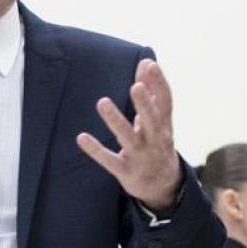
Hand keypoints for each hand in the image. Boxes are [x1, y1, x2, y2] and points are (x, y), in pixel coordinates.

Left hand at [75, 58, 182, 210]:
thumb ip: (151, 90)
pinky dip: (96, 150)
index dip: (159, 83)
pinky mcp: (126, 171)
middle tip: (136, 86)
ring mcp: (141, 156)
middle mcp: (155, 140)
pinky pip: (110, 160)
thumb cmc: (157, 142)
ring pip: (128, 138)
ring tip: (102, 102)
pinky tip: (81, 137)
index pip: (165, 102)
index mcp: (164, 125)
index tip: (150, 65)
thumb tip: (147, 61)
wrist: (163, 185)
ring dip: (115, 120)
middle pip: (152, 120)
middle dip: (144, 104)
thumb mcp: (158, 119)